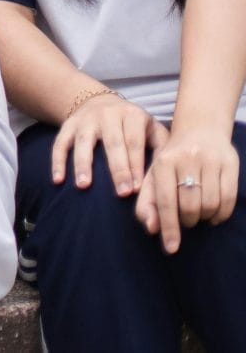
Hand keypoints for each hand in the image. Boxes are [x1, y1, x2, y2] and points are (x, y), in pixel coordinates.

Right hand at [52, 88, 161, 197]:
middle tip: (122, 194)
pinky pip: (60, 143)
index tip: (138, 189)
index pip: (135, 141)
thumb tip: (169, 184)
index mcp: (133, 115)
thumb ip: (162, 153)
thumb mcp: (154, 132)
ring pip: (83, 141)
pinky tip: (58, 180)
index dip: (136, 164)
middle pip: (112, 142)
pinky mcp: (68, 125)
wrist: (103, 104)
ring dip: (83, 164)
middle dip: (117, 169)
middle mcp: (108, 114)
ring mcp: (85, 119)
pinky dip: (57, 161)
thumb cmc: (136, 128)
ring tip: (84, 186)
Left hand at [136, 122, 238, 250]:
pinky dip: (221, 214)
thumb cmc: (172, 160)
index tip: (171, 248)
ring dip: (205, 218)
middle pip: (190, 206)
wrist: (199, 129)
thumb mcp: (154, 175)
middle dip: (188, 221)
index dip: (168, 227)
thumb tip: (151, 229)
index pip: (165, 201)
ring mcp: (210, 160)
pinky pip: (229, 199)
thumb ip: (148, 202)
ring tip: (199, 214)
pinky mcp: (230, 164)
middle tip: (186, 220)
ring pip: (211, 204)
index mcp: (163, 162)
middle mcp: (186, 158)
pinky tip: (214, 215)